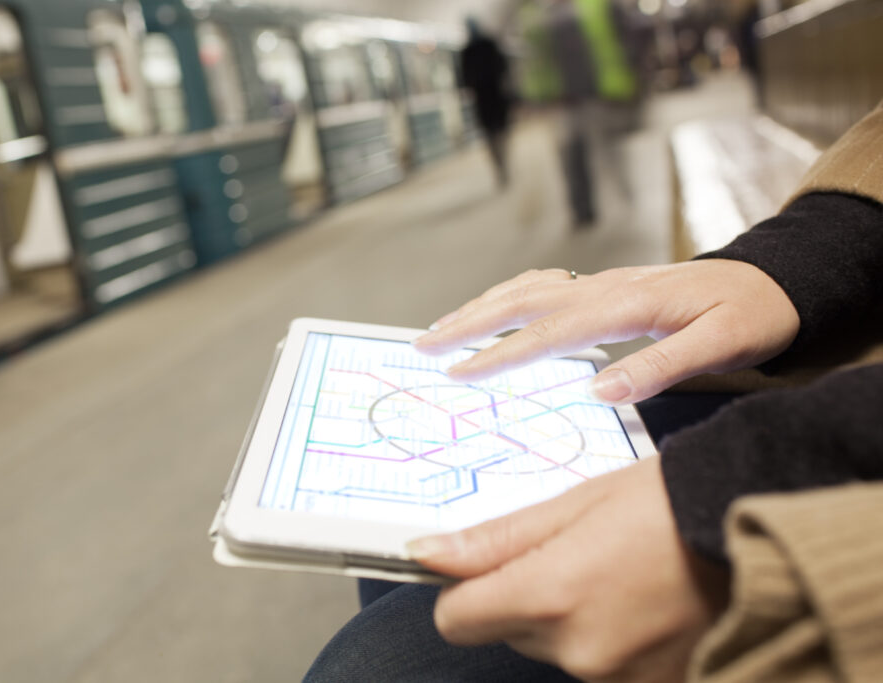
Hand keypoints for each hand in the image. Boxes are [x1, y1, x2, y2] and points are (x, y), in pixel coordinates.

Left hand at [408, 457, 728, 682]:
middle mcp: (580, 650)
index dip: (464, 590)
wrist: (758, 524)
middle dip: (527, 596)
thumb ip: (495, 540)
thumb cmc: (668, 501)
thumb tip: (426, 554)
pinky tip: (640, 603)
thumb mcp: (574, 504)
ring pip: (555, 649)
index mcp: (551, 595)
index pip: (457, 620)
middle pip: (509, 631)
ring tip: (617, 573)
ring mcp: (620, 678)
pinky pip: (600, 665)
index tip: (487, 567)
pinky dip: (609, 638)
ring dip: (570, 618)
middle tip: (577, 553)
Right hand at [413, 261, 799, 403]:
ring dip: (479, 306)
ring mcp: (601, 282)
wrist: (771, 281)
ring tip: (441, 328)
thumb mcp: (721, 345)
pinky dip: (507, 295)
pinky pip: (543, 284)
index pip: (549, 330)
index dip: (501, 352)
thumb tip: (599, 392)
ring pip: (526, 288)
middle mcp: (604, 287)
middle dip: (468, 323)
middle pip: (521, 300)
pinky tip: (494, 307)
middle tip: (425, 345)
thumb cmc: (750, 315)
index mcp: (626, 303)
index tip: (461, 372)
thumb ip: (660, 366)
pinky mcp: (604, 286)